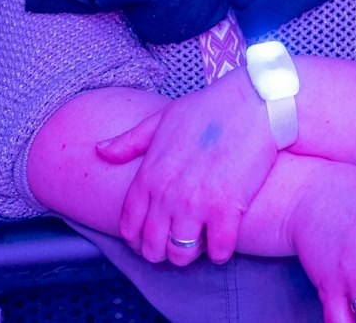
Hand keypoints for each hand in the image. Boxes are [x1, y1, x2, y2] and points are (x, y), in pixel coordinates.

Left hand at [97, 76, 277, 265]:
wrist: (255, 101)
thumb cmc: (210, 107)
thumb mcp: (162, 119)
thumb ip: (129, 141)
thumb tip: (99, 151)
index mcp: (149, 174)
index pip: (130, 224)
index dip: (136, 238)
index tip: (147, 239)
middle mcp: (167, 194)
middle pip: (153, 245)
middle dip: (160, 252)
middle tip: (174, 246)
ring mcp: (197, 203)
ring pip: (181, 253)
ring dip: (189, 255)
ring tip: (199, 244)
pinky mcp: (227, 208)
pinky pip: (218, 250)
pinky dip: (220, 252)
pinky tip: (223, 242)